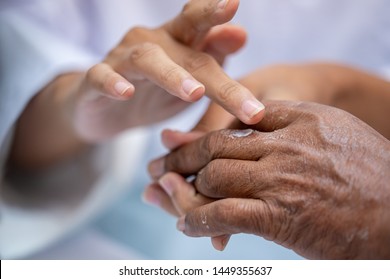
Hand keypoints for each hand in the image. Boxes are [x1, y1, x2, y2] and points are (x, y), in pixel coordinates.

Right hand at [72, 0, 264, 141]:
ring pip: (147, 59)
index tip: (234, 3)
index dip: (214, 10)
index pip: (198, 22)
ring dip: (172, 75)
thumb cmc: (156, 91)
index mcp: (179, 42)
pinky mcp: (96, 79)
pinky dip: (113, 83)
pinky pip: (102, 76)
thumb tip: (240, 33)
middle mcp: (152, 42)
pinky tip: (126, 93)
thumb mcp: (188, 76)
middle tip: (250, 106)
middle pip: (188, 55)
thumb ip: (212, 54)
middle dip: (220, 82)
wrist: (107, 110)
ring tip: (194, 93)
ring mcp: (122, 58)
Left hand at [147, 100, 389, 258]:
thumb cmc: (366, 176)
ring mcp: (281, 179)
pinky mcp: (280, 216)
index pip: (235, 121)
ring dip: (185, 189)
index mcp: (299, 117)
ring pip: (213, 178)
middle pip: (215, 147)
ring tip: (167, 194)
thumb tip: (251, 120)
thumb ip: (290, 122)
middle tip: (158, 167)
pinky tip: (186, 225)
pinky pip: (223, 214)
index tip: (184, 145)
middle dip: (181, 158)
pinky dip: (198, 220)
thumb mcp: (332, 133)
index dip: (204, 135)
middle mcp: (286, 143)